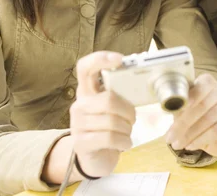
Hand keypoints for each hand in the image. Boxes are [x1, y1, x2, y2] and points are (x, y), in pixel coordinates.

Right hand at [70, 51, 135, 177]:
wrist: (95, 158)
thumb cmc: (108, 128)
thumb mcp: (112, 109)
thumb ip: (119, 94)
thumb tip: (139, 76)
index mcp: (87, 91)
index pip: (85, 67)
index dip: (100, 59)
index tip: (120, 59)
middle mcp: (79, 105)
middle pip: (109, 100)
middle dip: (128, 111)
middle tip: (133, 119)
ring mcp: (77, 124)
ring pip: (113, 122)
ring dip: (127, 129)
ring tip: (126, 133)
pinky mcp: (81, 143)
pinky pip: (110, 138)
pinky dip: (124, 141)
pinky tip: (124, 143)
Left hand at [165, 73, 216, 156]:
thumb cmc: (198, 116)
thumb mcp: (185, 110)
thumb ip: (179, 107)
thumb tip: (169, 108)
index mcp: (208, 82)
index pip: (203, 83)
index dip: (192, 94)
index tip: (180, 105)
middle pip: (203, 104)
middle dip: (183, 123)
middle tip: (169, 137)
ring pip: (209, 119)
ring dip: (190, 134)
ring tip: (177, 144)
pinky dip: (201, 139)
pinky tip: (190, 146)